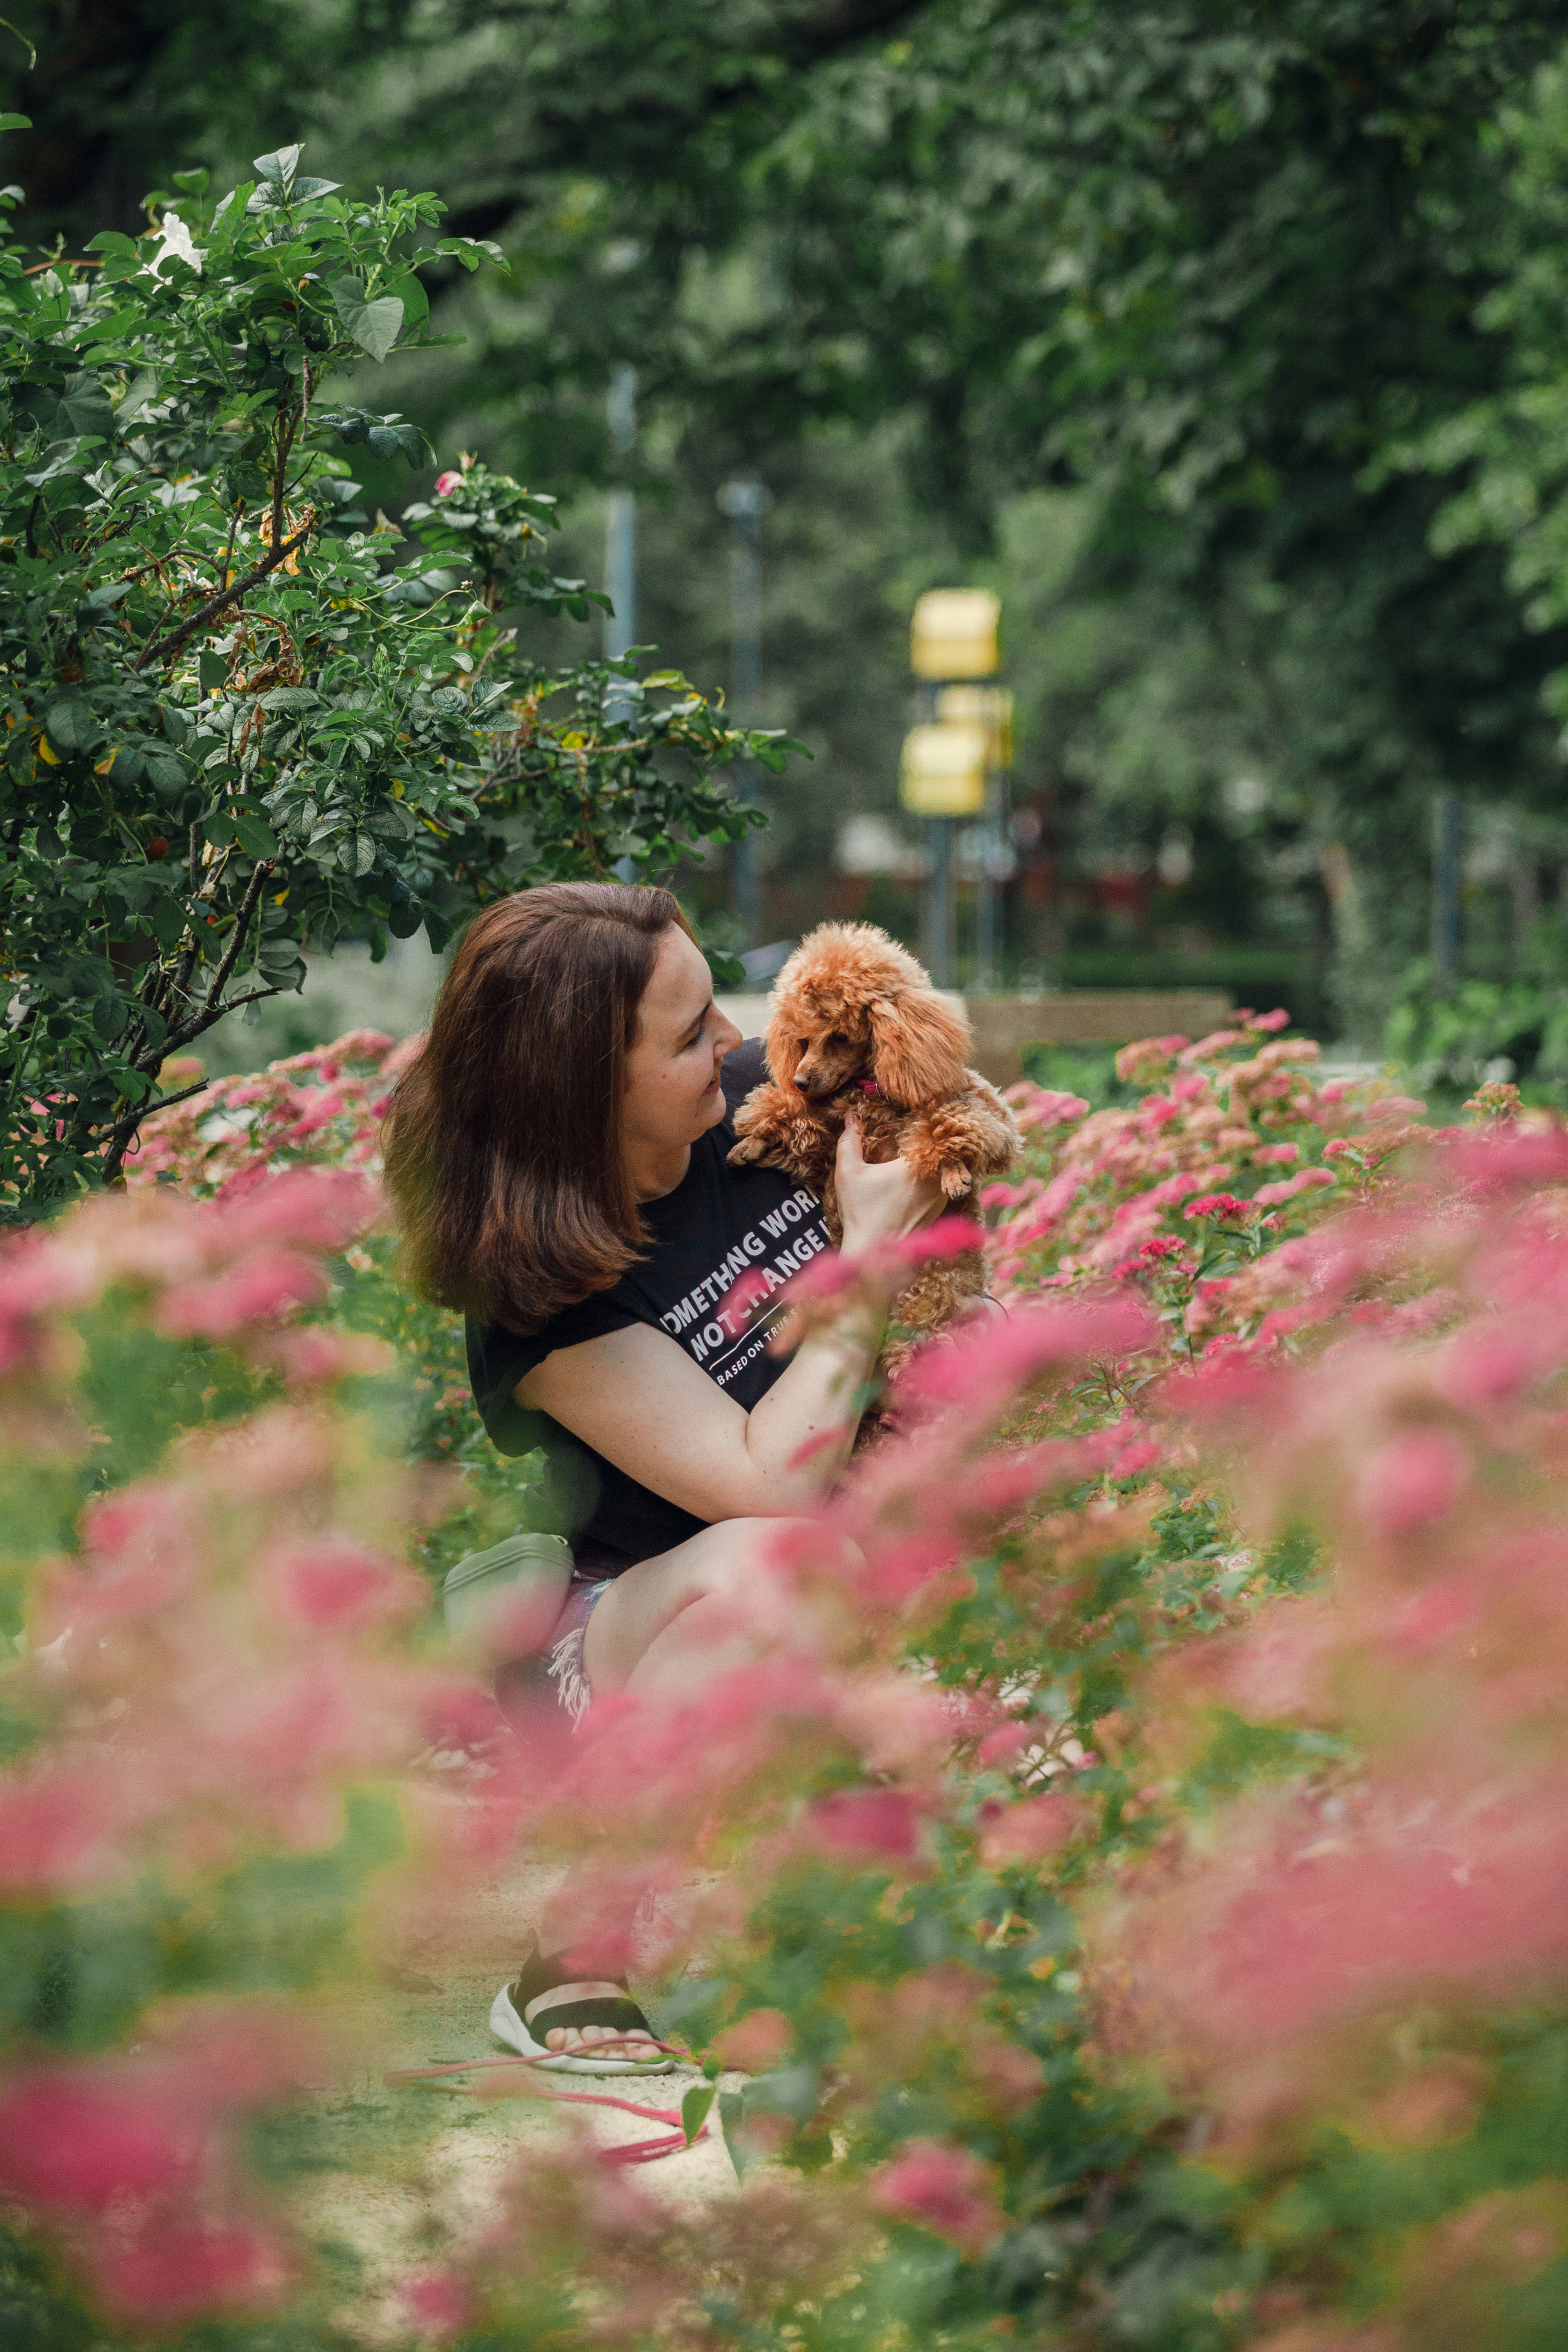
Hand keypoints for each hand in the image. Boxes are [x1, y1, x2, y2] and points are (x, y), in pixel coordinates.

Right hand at [834, 1116, 945, 1257]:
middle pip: (938, 1150)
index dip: (922, 1124)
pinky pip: (940, 1185)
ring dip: (931, 1161)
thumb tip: (851, 1118)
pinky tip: (913, 1181)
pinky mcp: (940, 1210)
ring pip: (942, 1168)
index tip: (912, 1120)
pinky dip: (931, 1179)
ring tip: (912, 1156)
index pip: (929, 1134)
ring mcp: (941, 1196)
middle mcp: (935, 1179)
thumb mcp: (848, 1173)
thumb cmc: (861, 1212)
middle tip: (911, 1137)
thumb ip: (849, 1141)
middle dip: (926, 1142)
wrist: (874, 1251)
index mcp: (916, 1165)